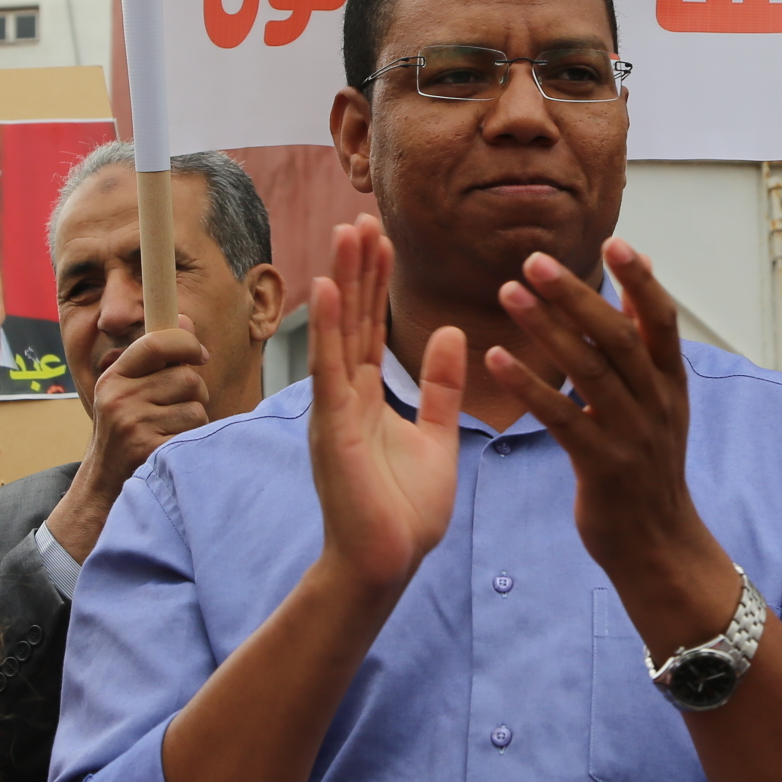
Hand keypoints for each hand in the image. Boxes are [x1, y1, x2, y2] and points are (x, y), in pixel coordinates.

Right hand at [45, 320, 213, 563]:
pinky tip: (171, 451)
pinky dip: (190, 443)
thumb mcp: (128, 394)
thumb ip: (156, 361)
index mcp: (113, 378)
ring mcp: (132, 424)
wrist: (101, 489)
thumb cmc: (123, 436)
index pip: (156, 342)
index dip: (186, 342)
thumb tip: (187, 321)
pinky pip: (193, 435)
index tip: (199, 354)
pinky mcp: (148, 449)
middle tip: (177, 410)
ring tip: (170, 433)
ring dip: (193, 422)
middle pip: (187, 378)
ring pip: (196, 408)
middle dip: (194, 394)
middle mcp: (119, 398)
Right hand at [306, 215, 460, 593]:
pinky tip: (331, 289)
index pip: (372, 327)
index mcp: (366, 398)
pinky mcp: (333, 428)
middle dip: (358, 268)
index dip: (376, 282)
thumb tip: (450, 332)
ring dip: (343, 281)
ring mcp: (334, 409)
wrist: (385, 565)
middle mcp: (345, 396)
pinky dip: (331, 327)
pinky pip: (332, 369)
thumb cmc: (404, 512)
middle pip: (354, 319)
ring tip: (346, 233)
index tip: (381, 237)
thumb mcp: (435, 436)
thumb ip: (440, 386)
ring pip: (340, 332)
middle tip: (362, 216)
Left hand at [488, 237, 732, 649]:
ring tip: (508, 293)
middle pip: (618, 336)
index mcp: (671, 382)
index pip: (662, 319)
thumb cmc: (647, 464)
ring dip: (546, 328)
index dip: (641, 280)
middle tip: (533, 260)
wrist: (657, 545)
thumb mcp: (660, 403)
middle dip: (576, 294)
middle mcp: (657, 403)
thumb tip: (637, 278)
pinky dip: (529, 384)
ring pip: (589, 370)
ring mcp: (632, 435)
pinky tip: (496, 358)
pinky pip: (562, 418)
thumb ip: (645, 345)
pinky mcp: (602, 466)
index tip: (615, 241)